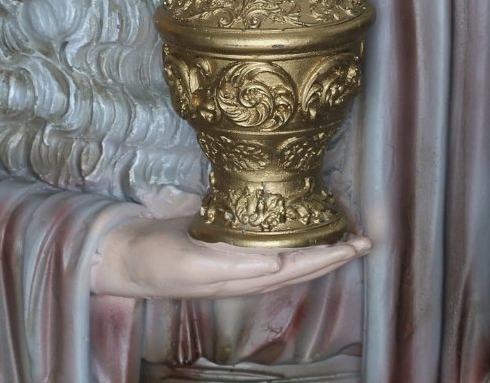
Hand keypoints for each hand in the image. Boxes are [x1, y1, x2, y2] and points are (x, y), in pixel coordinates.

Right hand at [91, 215, 369, 298]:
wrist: (125, 253)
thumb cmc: (158, 262)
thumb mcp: (194, 264)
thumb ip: (235, 265)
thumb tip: (280, 263)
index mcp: (245, 277)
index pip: (299, 267)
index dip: (330, 257)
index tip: (359, 245)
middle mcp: (247, 268)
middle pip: (300, 261)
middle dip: (333, 250)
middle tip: (365, 235)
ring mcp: (236, 253)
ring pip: (287, 248)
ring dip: (314, 239)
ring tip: (340, 225)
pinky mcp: (223, 235)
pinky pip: (264, 232)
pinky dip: (285, 225)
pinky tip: (293, 213)